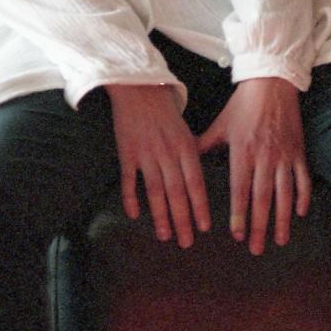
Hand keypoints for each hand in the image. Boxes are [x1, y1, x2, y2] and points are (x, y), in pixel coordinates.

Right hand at [105, 84, 210, 248]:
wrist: (139, 89)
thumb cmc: (166, 112)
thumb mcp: (186, 131)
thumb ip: (193, 156)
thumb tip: (199, 183)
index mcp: (186, 147)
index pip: (196, 183)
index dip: (200, 207)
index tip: (203, 228)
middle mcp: (167, 153)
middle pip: (177, 192)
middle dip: (183, 220)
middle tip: (186, 242)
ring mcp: (146, 154)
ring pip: (155, 191)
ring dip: (160, 216)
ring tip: (165, 235)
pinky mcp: (126, 152)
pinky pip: (129, 180)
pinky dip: (131, 198)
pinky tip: (134, 215)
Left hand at [197, 77, 310, 254]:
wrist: (272, 84)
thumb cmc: (242, 106)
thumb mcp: (220, 125)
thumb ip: (204, 146)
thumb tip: (184, 162)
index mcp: (243, 151)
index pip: (240, 190)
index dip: (239, 214)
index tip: (236, 235)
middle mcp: (265, 156)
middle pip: (262, 198)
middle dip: (259, 226)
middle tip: (256, 249)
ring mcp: (284, 155)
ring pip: (285, 194)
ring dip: (282, 219)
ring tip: (280, 240)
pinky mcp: (298, 151)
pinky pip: (303, 179)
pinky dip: (303, 197)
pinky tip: (299, 214)